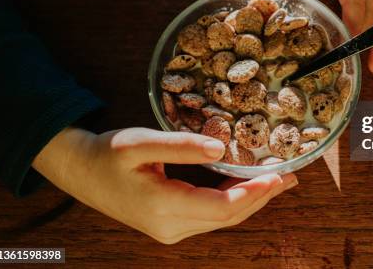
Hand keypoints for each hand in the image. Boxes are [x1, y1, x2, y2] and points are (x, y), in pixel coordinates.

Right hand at [32, 127, 296, 243]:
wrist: (81, 172)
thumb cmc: (109, 154)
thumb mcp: (141, 142)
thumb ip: (181, 146)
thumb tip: (221, 149)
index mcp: (164, 207)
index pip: (222, 207)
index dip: (254, 193)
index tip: (279, 175)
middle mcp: (171, 227)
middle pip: (229, 216)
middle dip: (262, 197)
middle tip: (291, 177)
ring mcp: (171, 230)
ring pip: (223, 219)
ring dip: (252, 200)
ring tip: (279, 181)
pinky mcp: (171, 225)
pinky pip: (211, 216)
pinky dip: (234, 202)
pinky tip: (249, 186)